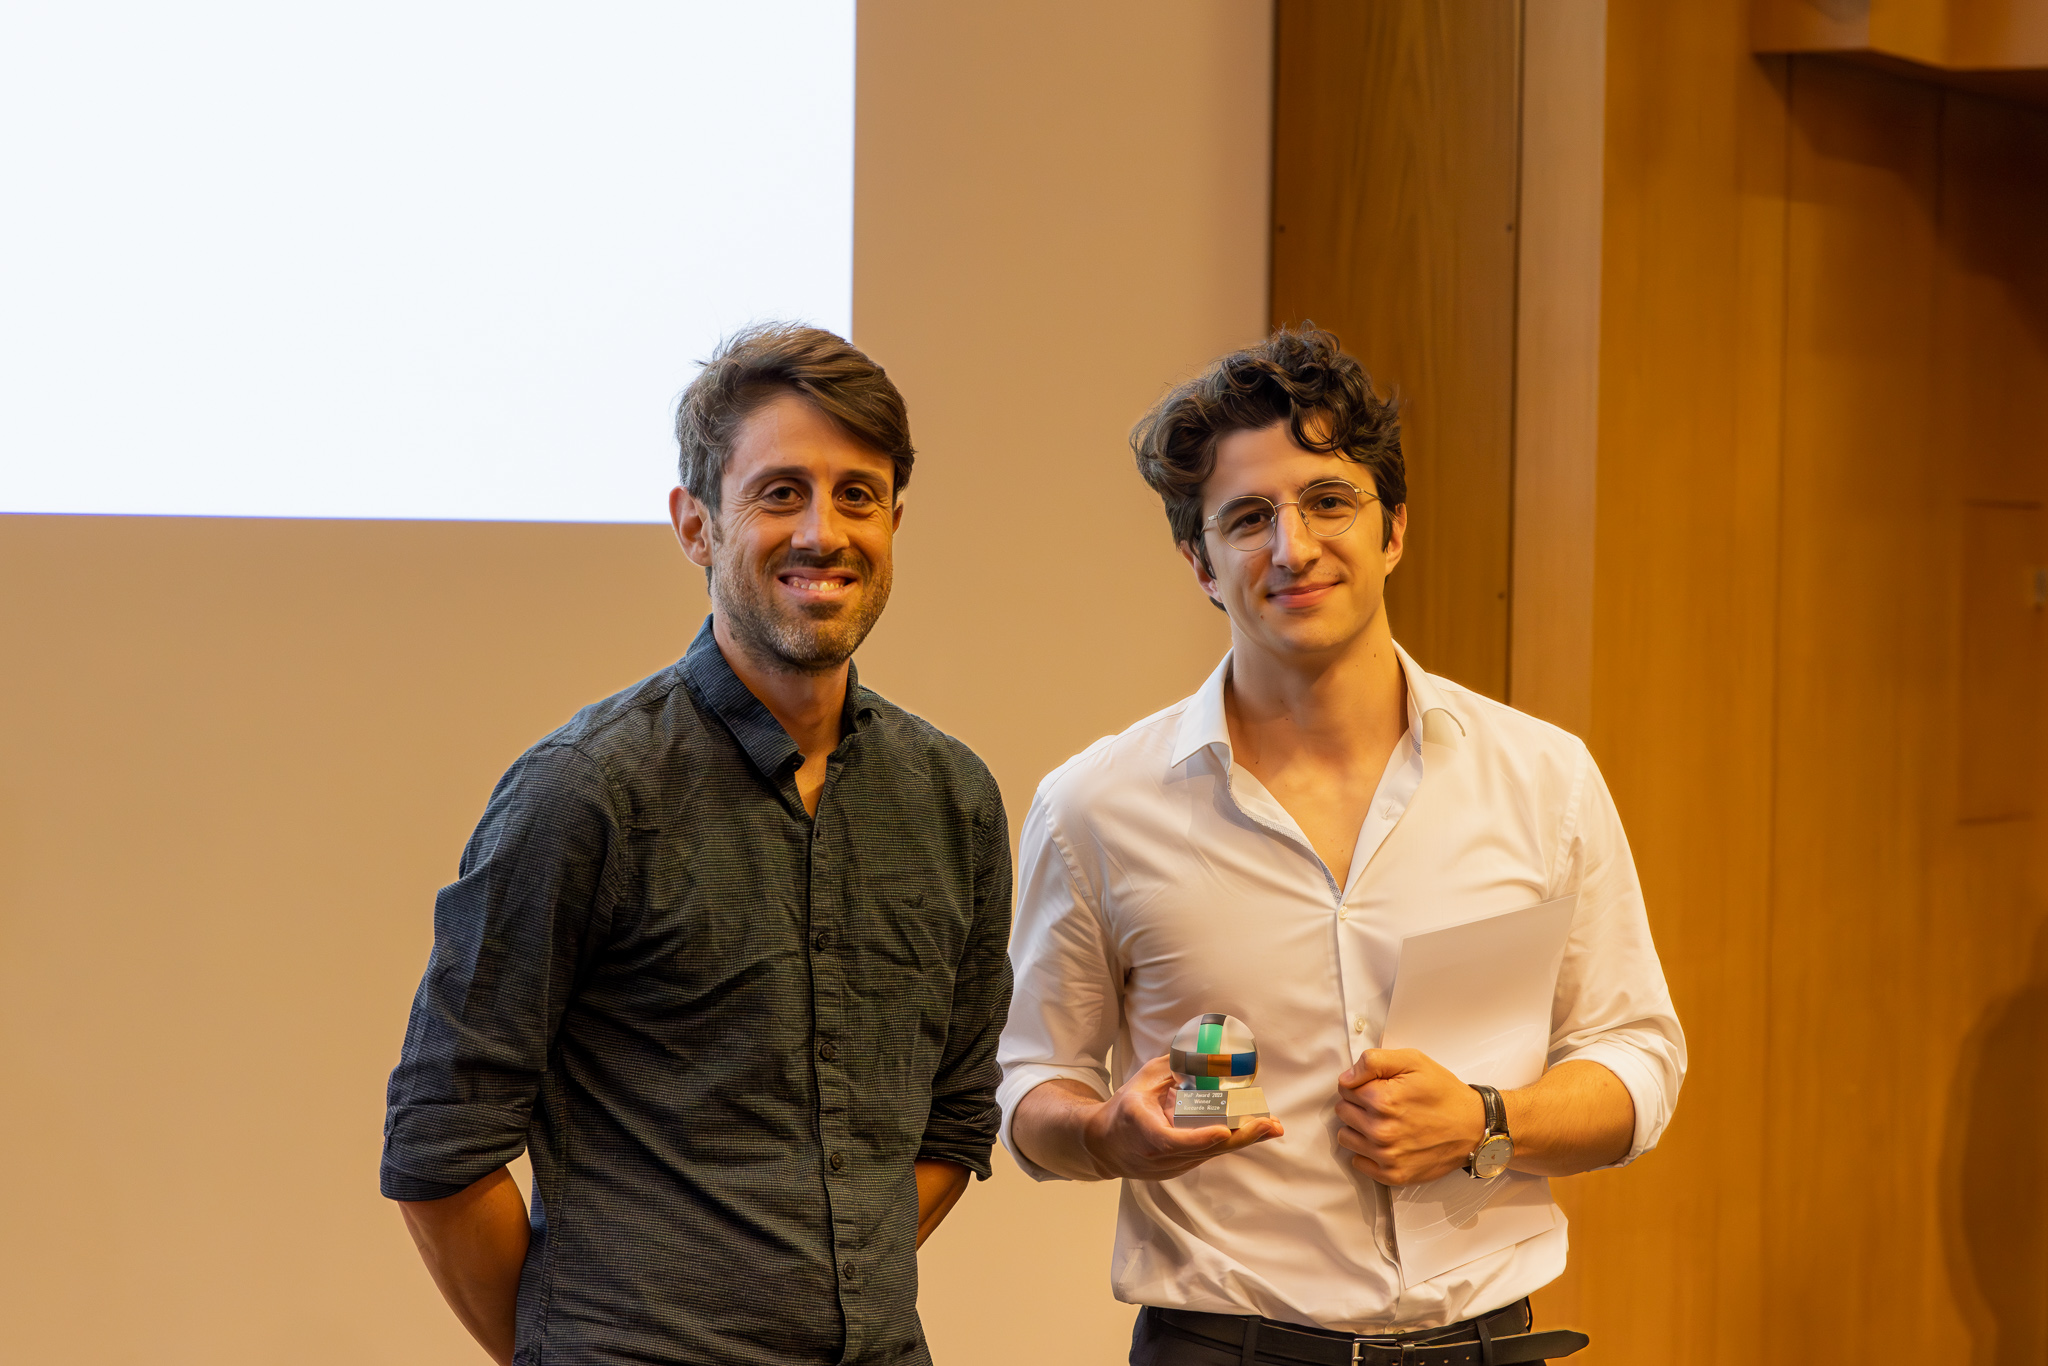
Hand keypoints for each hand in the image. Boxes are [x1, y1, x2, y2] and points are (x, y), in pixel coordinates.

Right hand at [1080, 1055, 1283, 1180]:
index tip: (1224, 1130)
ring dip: (1243, 1139)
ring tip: (1272, 1126)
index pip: (1173, 1141)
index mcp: (1144, 1132)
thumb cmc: (1124, 1109)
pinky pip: (1209, 1154)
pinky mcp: (1179, 1168)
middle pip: (1205, 1151)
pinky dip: (1230, 1142)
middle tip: (1268, 1124)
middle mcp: (1159, 1155)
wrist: (1103, 1146)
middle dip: (1240, 1137)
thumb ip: (1173, 1067)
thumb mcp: (1143, 1081)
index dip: (1200, 1138)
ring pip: (1212, 1154)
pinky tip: (1253, 1131)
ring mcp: (1170, 1167)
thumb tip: (1202, 1048)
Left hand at [1334, 1049, 1485, 1185]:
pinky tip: (1386, 1142)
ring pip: (1346, 1137)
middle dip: (1359, 1105)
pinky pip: (1358, 1162)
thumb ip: (1373, 1062)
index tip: (1379, 1086)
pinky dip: (1367, 1152)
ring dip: (1359, 1128)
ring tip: (1384, 1122)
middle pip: (1343, 1112)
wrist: (1474, 1127)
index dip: (1361, 1084)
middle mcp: (1381, 1131)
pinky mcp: (1393, 1175)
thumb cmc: (1444, 1093)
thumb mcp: (1413, 1061)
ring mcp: (1386, 1156)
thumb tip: (1346, 1077)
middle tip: (1384, 1104)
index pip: (1345, 1088)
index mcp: (1383, 1100)